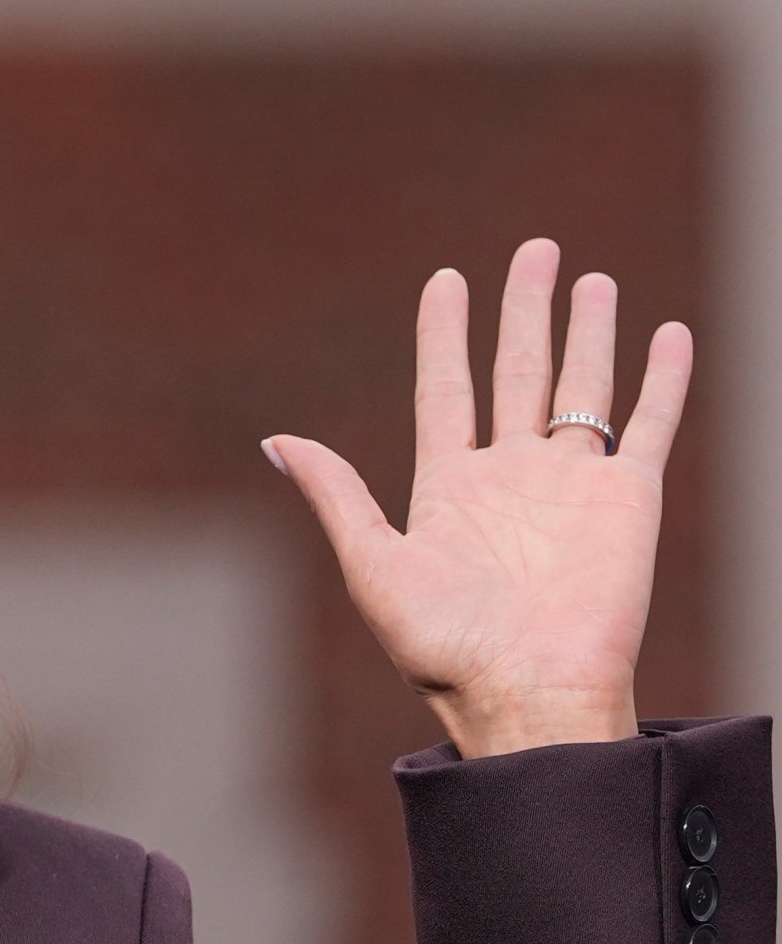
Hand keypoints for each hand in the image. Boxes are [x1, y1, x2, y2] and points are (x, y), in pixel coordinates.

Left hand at [266, 239, 691, 757]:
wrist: (526, 693)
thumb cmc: (443, 648)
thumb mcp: (372, 565)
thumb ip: (336, 496)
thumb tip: (276, 441)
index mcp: (448, 488)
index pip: (446, 387)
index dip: (445, 333)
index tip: (446, 278)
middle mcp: (512, 476)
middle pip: (518, 371)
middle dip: (523, 310)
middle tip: (534, 251)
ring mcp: (572, 485)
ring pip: (583, 386)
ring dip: (587, 332)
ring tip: (589, 278)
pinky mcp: (629, 500)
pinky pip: (649, 424)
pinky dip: (661, 380)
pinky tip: (667, 334)